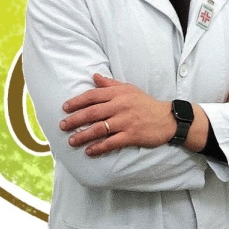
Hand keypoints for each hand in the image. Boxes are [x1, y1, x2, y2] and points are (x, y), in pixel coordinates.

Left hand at [59, 74, 175, 156]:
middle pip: (93, 112)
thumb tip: (94, 76)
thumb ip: (110, 84)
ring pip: (100, 128)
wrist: (166, 118)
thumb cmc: (144, 103)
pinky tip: (89, 151)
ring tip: (71, 141)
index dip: (77, 101)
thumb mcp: (128, 89)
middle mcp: (120, 106)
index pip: (93, 95)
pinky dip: (99, 147)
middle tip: (62, 126)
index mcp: (118, 93)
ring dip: (83, 135)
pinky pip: (112, 142)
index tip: (65, 108)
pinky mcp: (131, 135)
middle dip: (75, 119)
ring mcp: (126, 121)